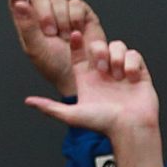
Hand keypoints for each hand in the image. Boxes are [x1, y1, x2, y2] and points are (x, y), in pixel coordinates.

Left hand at [8, 0, 103, 98]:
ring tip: (65, 36)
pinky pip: (76, 4)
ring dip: (62, 18)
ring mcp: (64, 14)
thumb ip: (27, 26)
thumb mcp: (36, 48)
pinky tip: (76, 31)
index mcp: (29, 24)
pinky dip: (76, 16)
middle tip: (51, 32)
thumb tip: (20, 4)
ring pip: (58, 0)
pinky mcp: (82, 15)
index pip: (19, 3)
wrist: (82, 76)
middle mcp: (45, 16)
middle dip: (45, 14)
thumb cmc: (55, 65)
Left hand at [26, 11, 158, 139]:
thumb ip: (50, 107)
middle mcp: (103, 73)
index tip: (75, 35)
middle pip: (98, 45)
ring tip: (117, 75)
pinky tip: (129, 77)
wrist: (130, 130)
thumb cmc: (103, 124)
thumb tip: (28, 101)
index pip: (79, 52)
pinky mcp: (138, 74)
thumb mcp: (71, 115)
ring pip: (117, 46)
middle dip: (99, 51)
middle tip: (101, 68)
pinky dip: (131, 62)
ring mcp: (121, 72)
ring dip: (116, 56)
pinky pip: (134, 55)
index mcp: (86, 78)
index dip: (77, 42)